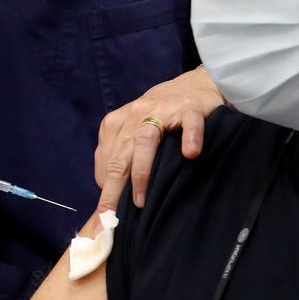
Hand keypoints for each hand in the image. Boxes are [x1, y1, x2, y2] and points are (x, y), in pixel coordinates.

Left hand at [93, 67, 224, 214]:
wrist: (197, 83)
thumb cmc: (164, 114)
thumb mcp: (136, 129)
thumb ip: (122, 154)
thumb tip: (109, 193)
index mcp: (120, 121)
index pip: (106, 157)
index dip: (103, 187)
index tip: (101, 214)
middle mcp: (137, 114)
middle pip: (121, 154)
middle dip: (113, 188)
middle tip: (110, 216)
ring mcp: (164, 109)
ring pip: (146, 139)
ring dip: (142, 171)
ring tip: (141, 199)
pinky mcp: (191, 107)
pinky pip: (190, 122)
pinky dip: (190, 136)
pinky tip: (191, 154)